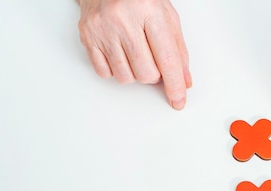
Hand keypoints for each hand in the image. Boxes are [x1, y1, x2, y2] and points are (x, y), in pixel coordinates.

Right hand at [77, 0, 191, 108]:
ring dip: (135, 72)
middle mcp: (123, 19)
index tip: (178, 100)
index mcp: (149, 11)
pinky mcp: (87, 37)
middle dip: (154, 75)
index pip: (167, 59)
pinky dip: (115, 69)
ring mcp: (102, 28)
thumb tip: (183, 81)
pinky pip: (105, 73)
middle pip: (146, 73)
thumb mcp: (167, 17)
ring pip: (126, 77)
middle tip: (152, 58)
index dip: (175, 85)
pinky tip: (119, 51)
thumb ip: (178, 50)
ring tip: (135, 51)